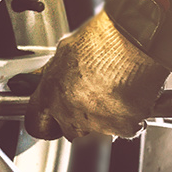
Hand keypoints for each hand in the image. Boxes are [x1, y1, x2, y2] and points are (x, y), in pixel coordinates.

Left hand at [25, 10, 169, 139]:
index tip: (53, 120)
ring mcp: (98, 124)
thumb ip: (56, 72)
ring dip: (107, 119)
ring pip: (100, 132)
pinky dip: (131, 117)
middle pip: (71, 131)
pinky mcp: (124, 128)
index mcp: (51, 95)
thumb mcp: (66, 50)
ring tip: (117, 93)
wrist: (134, 39)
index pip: (37, 124)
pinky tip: (133, 96)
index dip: (47, 122)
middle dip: (81, 119)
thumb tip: (54, 75)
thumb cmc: (103, 38)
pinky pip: (127, 129)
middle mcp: (71, 115)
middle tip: (95, 98)